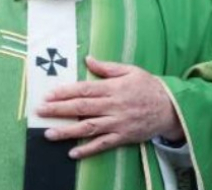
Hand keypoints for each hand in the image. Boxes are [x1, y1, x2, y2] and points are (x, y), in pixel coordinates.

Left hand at [37, 56, 184, 158]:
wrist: (171, 107)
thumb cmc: (149, 86)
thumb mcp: (130, 70)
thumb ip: (107, 67)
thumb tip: (88, 59)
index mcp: (113, 88)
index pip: (84, 89)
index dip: (65, 92)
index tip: (48, 95)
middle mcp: (113, 106)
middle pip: (81, 108)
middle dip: (58, 110)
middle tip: (40, 111)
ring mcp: (117, 123)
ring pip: (88, 128)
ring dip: (67, 131)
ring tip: (49, 134)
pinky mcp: (122, 137)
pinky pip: (102, 144)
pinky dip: (87, 149)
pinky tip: (72, 153)